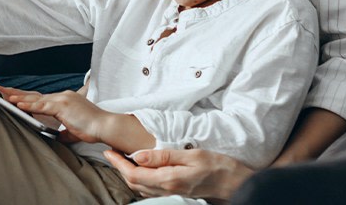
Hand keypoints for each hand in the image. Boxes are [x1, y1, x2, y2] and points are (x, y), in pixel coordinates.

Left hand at [3, 88, 109, 143]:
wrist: (106, 126)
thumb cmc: (93, 128)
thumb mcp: (73, 130)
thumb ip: (63, 131)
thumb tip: (57, 137)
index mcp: (64, 100)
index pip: (40, 98)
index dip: (25, 97)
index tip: (11, 95)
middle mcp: (62, 96)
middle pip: (34, 95)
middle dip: (16, 93)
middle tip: (0, 89)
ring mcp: (62, 99)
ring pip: (36, 99)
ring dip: (19, 98)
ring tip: (5, 97)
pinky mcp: (63, 106)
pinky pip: (42, 105)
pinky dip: (29, 105)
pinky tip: (18, 104)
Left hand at [103, 148, 254, 201]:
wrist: (236, 184)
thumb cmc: (218, 166)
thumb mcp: (191, 155)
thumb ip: (163, 155)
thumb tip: (137, 155)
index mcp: (168, 180)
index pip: (133, 174)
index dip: (117, 163)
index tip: (108, 151)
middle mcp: (167, 190)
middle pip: (133, 182)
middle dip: (119, 168)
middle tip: (111, 152)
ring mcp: (171, 194)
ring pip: (140, 188)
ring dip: (128, 174)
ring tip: (121, 158)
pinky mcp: (176, 194)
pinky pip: (150, 189)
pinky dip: (139, 179)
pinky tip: (141, 168)